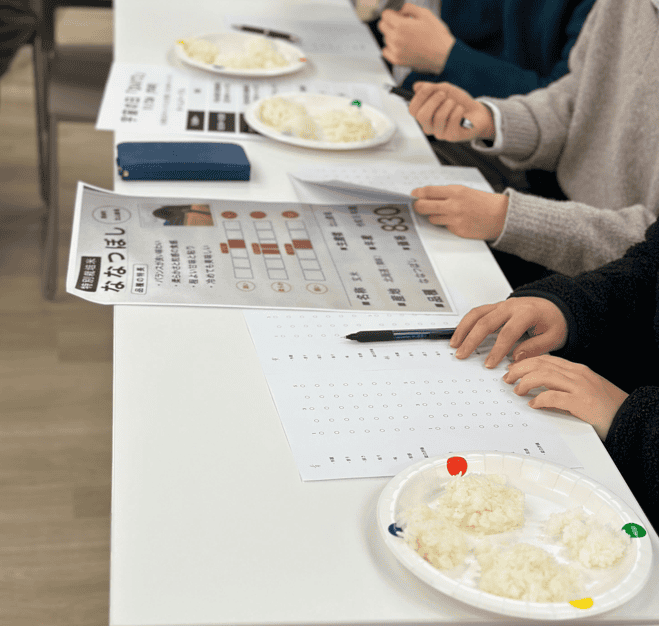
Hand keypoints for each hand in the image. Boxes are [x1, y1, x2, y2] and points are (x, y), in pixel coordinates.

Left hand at [378, 3, 455, 73]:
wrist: (443, 55)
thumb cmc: (437, 35)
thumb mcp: (425, 14)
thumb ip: (408, 8)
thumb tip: (399, 10)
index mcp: (401, 26)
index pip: (385, 15)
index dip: (392, 13)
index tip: (398, 15)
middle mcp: (395, 39)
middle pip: (382, 26)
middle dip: (390, 23)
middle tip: (402, 25)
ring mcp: (395, 51)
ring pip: (385, 38)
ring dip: (392, 35)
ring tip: (407, 37)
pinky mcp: (397, 61)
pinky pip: (386, 51)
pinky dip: (391, 47)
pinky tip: (402, 46)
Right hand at [408, 81, 494, 141]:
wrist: (476, 112)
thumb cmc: (458, 102)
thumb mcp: (444, 90)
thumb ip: (431, 88)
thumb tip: (416, 86)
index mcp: (424, 116)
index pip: (412, 110)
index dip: (420, 97)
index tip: (431, 87)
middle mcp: (429, 126)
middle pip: (422, 116)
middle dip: (434, 100)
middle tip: (444, 94)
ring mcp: (440, 133)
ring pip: (439, 117)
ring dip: (449, 104)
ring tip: (454, 103)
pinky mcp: (452, 136)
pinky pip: (452, 120)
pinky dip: (458, 110)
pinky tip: (461, 110)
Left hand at [411, 185, 507, 240]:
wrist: (501, 216)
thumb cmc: (483, 202)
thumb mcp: (464, 191)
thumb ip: (445, 193)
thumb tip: (425, 196)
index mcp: (455, 191)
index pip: (428, 191)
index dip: (417, 194)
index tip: (413, 195)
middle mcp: (453, 205)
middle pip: (423, 206)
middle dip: (417, 206)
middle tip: (416, 206)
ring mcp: (454, 219)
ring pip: (432, 218)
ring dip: (434, 216)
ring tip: (445, 213)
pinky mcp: (457, 231)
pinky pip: (444, 227)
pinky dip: (446, 224)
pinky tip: (456, 221)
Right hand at [450, 297, 568, 367]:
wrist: (555, 305)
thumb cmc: (554, 321)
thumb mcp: (553, 337)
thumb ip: (534, 348)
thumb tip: (516, 358)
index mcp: (527, 312)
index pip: (508, 332)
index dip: (497, 350)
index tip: (489, 364)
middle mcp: (511, 306)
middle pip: (486, 322)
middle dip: (472, 340)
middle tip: (462, 354)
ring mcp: (501, 305)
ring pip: (477, 314)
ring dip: (463, 329)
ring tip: (455, 344)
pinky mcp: (496, 307)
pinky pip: (477, 312)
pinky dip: (466, 323)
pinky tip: (459, 334)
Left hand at [503, 355, 627, 439]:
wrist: (632, 419)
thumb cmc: (606, 408)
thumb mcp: (583, 391)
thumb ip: (563, 387)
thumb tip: (537, 392)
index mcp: (577, 370)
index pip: (546, 359)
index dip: (526, 361)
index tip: (512, 368)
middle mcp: (578, 374)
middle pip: (541, 364)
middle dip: (520, 369)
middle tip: (507, 378)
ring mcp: (581, 387)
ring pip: (545, 375)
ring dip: (526, 382)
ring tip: (516, 390)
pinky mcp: (582, 403)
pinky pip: (554, 396)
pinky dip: (540, 399)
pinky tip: (532, 404)